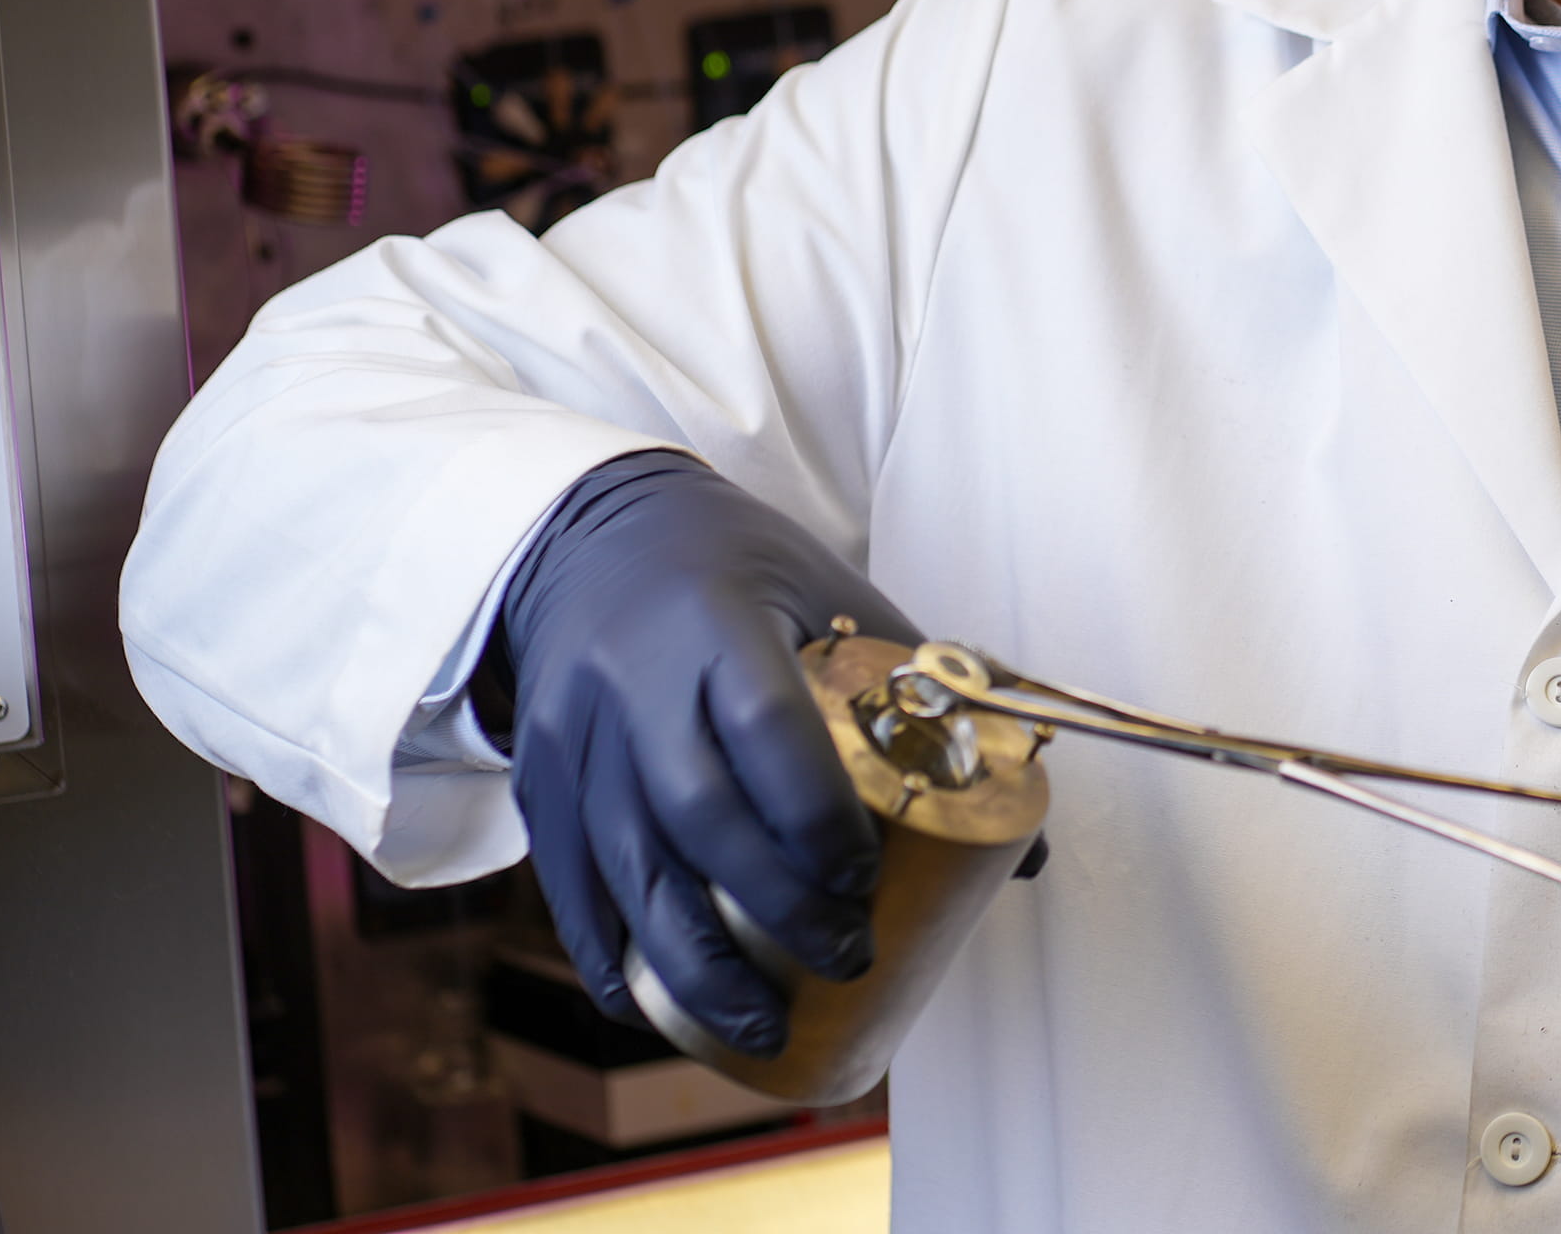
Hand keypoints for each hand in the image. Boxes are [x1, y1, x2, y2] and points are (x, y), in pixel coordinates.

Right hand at [492, 452, 908, 1056]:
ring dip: (694, 966)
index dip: (817, 819)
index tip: (866, 881)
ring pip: (629, 869)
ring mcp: (575, 734)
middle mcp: (634, 681)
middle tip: (845, 959)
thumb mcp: (830, 592)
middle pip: (698, 816)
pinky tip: (653, 1010)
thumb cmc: (736, 567)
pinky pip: (567, 884)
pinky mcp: (539, 776)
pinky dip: (610, 957)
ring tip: (761, 1026)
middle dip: (775, 909)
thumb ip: (918, 694)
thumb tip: (1021, 829)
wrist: (587, 533)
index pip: (767, 728)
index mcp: (718, 624)